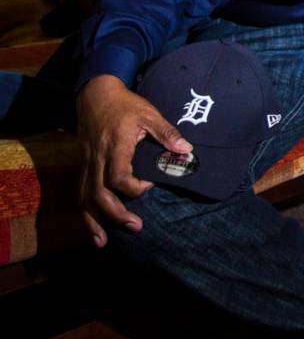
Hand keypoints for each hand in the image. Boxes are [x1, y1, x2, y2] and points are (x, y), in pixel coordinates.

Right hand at [76, 75, 192, 246]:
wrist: (95, 95)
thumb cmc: (125, 105)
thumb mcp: (149, 113)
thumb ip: (167, 133)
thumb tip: (187, 150)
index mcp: (115, 146)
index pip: (118, 176)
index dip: (134, 187)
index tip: (150, 184)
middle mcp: (98, 158)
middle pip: (99, 194)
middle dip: (116, 214)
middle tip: (135, 227)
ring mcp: (87, 163)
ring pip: (85, 198)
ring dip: (94, 222)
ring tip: (103, 243)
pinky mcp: (83, 166)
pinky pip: (80, 193)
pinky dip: (84, 214)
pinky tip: (92, 230)